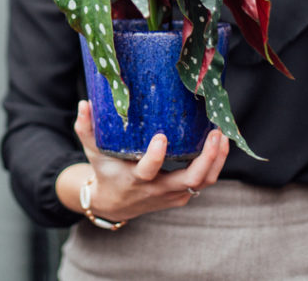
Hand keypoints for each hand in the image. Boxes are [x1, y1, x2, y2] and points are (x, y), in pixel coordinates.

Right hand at [62, 99, 228, 221]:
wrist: (114, 204)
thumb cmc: (105, 171)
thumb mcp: (92, 151)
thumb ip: (86, 128)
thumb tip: (85, 103)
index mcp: (135, 179)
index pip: (148, 171)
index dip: (156, 157)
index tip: (161, 137)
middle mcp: (157, 190)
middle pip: (190, 180)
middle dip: (206, 158)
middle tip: (214, 134)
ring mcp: (172, 195)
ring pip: (203, 182)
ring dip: (217, 161)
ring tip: (222, 136)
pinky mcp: (182, 195)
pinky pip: (203, 182)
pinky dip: (214, 165)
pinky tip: (219, 144)